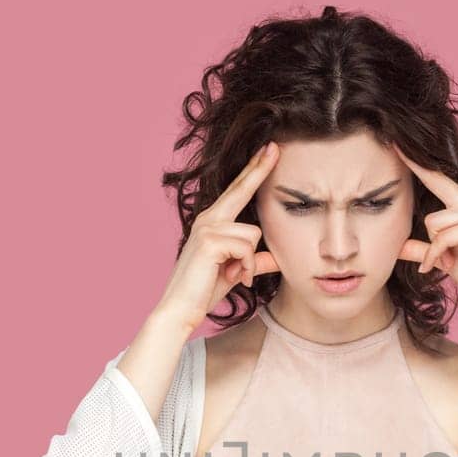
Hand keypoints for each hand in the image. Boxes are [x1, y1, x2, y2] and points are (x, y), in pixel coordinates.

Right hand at [156, 142, 284, 328]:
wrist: (179, 310)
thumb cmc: (203, 292)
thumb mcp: (236, 273)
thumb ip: (254, 262)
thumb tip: (278, 258)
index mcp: (212, 222)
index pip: (237, 192)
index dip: (253, 172)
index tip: (268, 152)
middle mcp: (208, 219)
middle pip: (241, 189)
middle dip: (259, 168)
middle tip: (274, 146)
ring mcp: (207, 227)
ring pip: (253, 233)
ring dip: (250, 261)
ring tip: (236, 276)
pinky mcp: (209, 241)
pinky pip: (247, 248)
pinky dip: (246, 268)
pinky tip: (235, 278)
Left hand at [392, 141, 457, 313]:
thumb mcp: (443, 258)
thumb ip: (423, 249)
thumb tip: (397, 246)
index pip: (436, 177)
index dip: (416, 161)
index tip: (397, 143)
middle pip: (431, 192)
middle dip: (423, 199)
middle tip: (417, 205)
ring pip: (432, 222)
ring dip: (434, 249)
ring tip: (447, 262)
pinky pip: (441, 238)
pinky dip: (437, 257)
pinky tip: (443, 267)